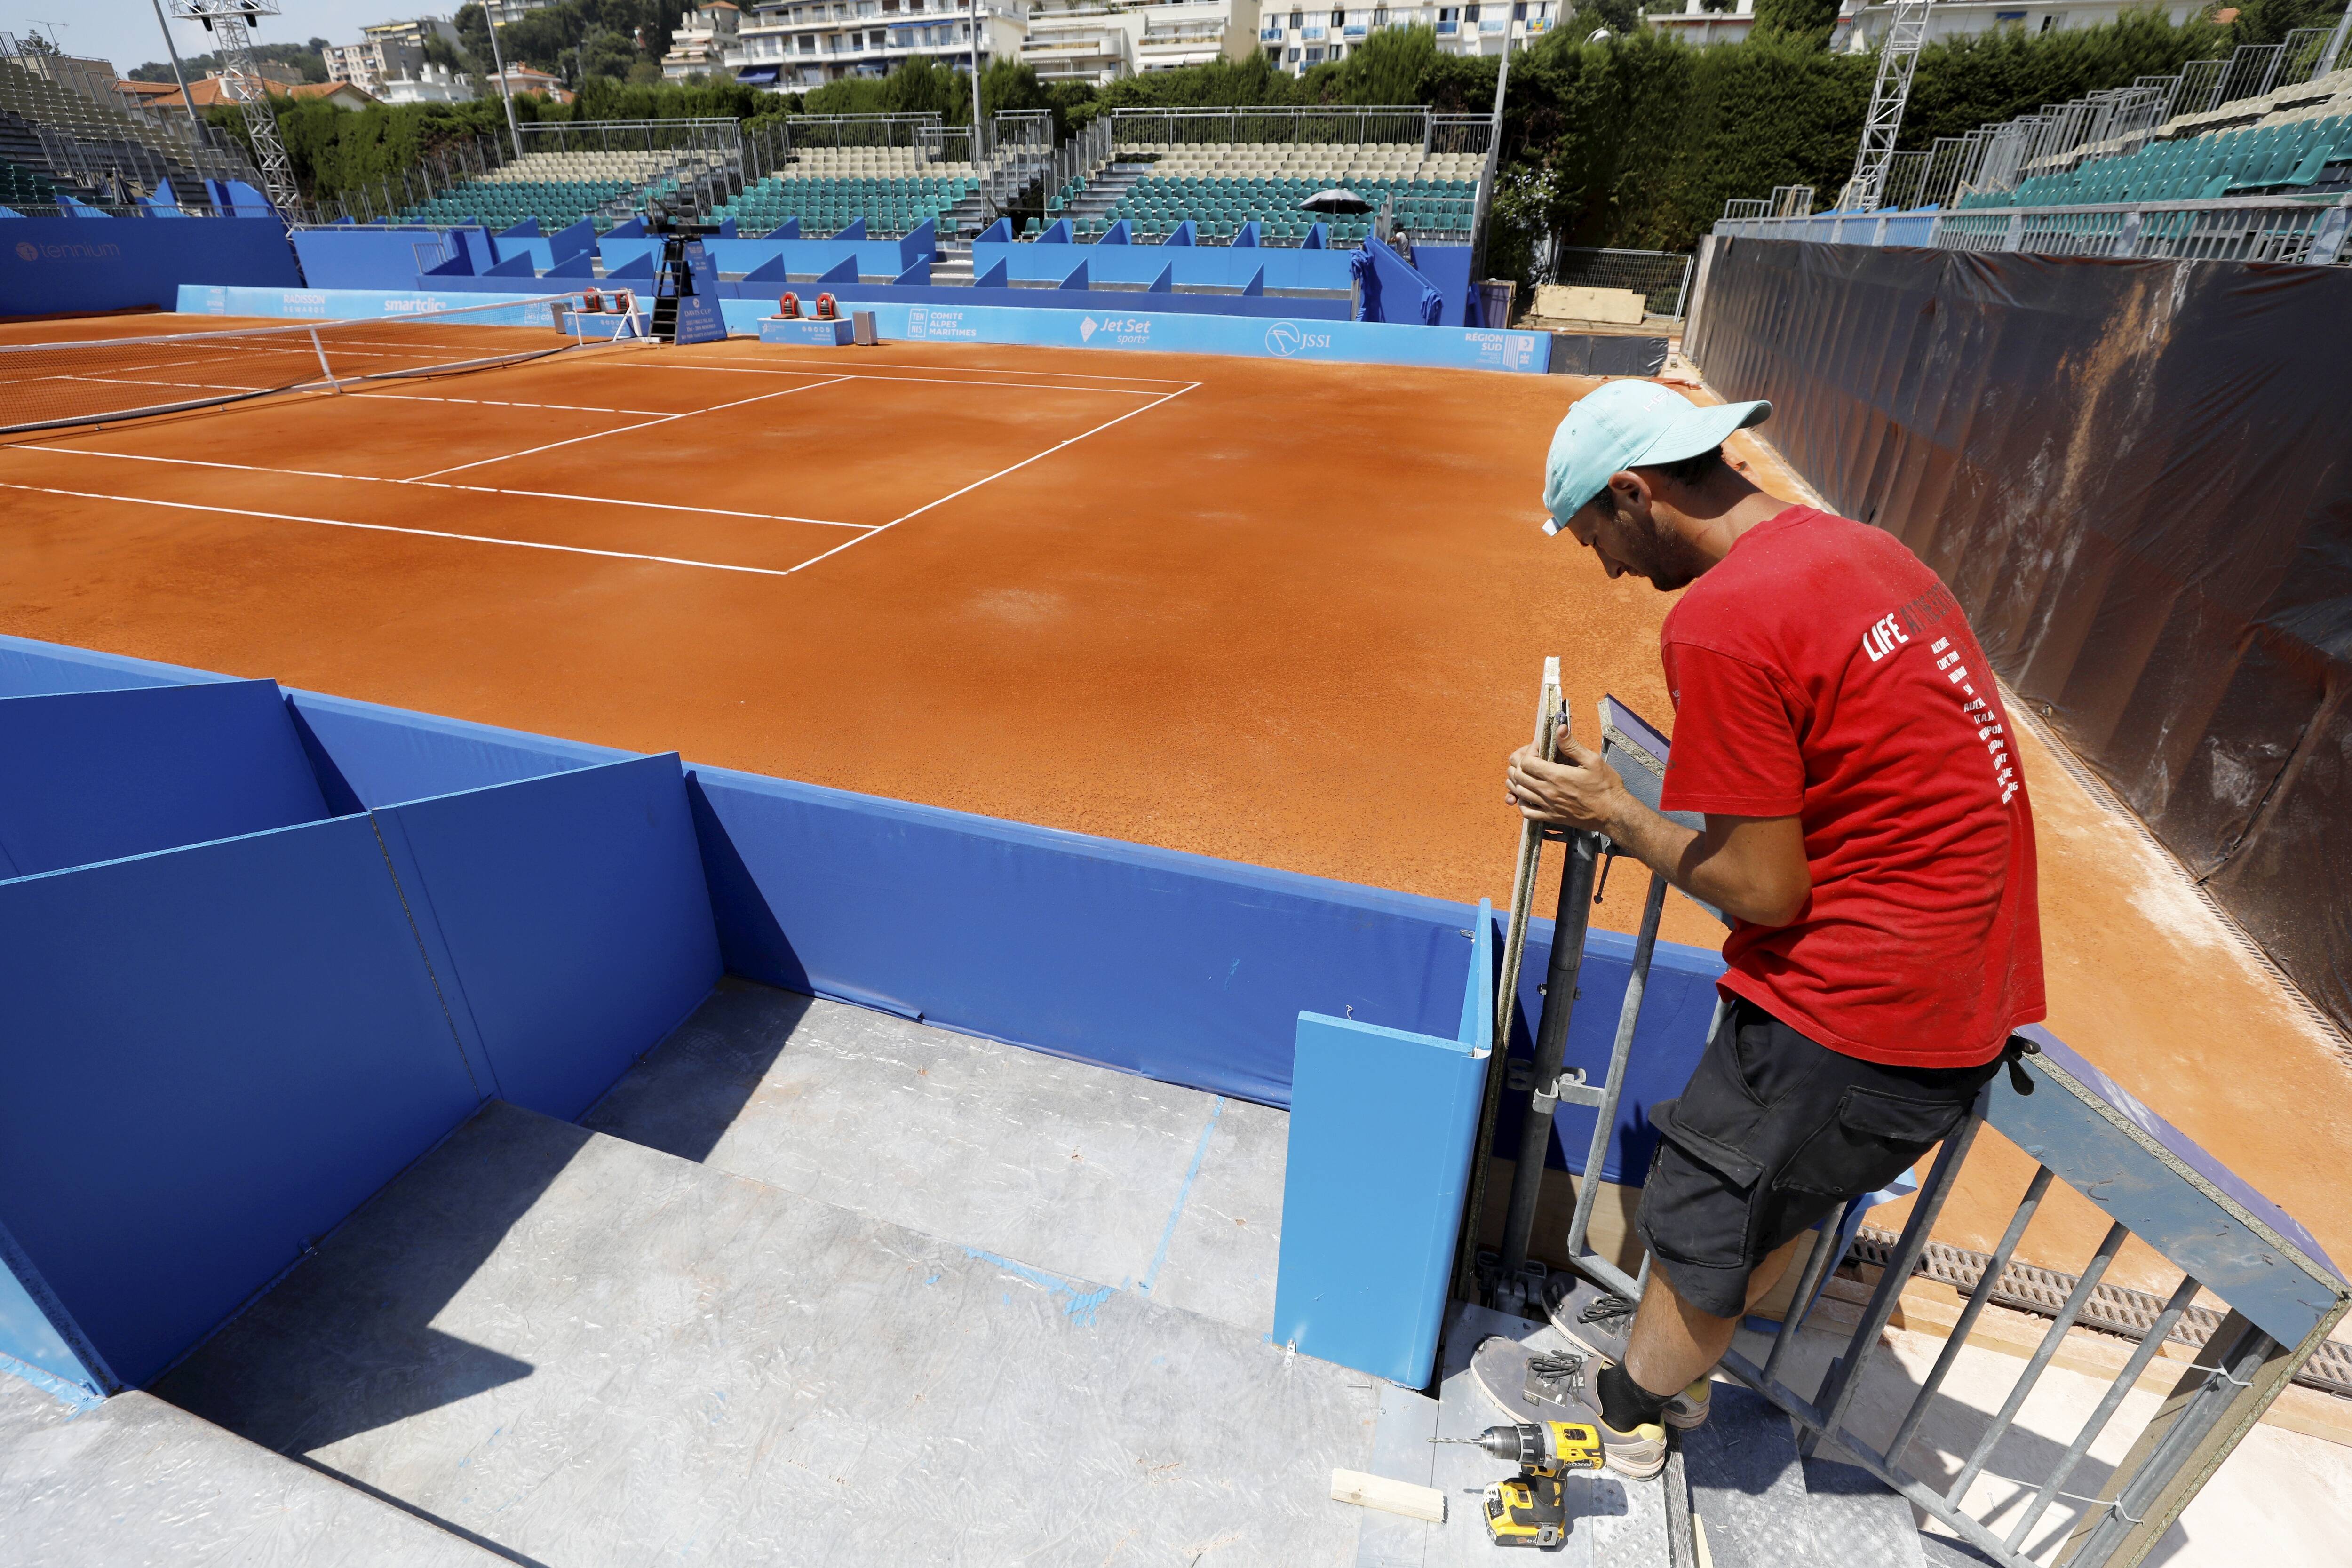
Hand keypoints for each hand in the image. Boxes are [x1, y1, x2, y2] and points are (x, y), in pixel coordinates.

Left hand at [1506, 736, 1630, 834]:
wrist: (1613, 813)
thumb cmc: (1605, 786)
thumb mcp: (1592, 760)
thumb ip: (1572, 745)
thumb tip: (1560, 729)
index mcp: (1556, 776)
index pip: (1527, 762)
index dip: (1528, 751)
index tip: (1538, 746)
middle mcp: (1548, 791)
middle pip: (1518, 776)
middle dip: (1518, 763)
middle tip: (1528, 756)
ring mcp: (1548, 806)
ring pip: (1519, 792)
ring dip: (1516, 780)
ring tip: (1524, 772)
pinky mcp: (1551, 817)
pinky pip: (1527, 812)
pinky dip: (1521, 803)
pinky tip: (1527, 796)